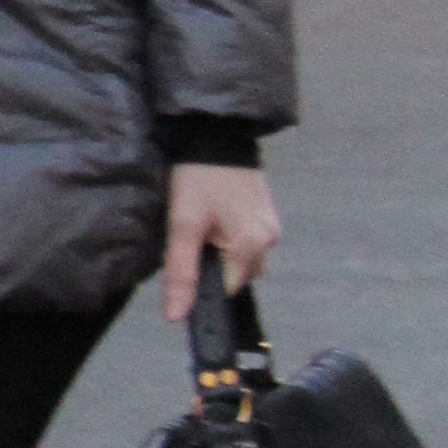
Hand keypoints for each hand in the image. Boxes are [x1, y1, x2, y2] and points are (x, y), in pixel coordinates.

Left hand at [160, 163, 280, 323]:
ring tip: (200, 226)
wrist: (216, 131)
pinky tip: (213, 218)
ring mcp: (270, 225)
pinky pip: (247, 239)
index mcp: (251, 247)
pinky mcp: (266, 211)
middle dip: (213, 267)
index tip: (184, 266)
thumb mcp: (183, 224)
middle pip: (236, 275)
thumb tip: (177, 317)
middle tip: (189, 239)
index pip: (226, 291)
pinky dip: (229, 237)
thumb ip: (181, 272)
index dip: (203, 285)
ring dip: (221, 252)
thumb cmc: (198, 178)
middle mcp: (268, 241)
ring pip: (241, 258)